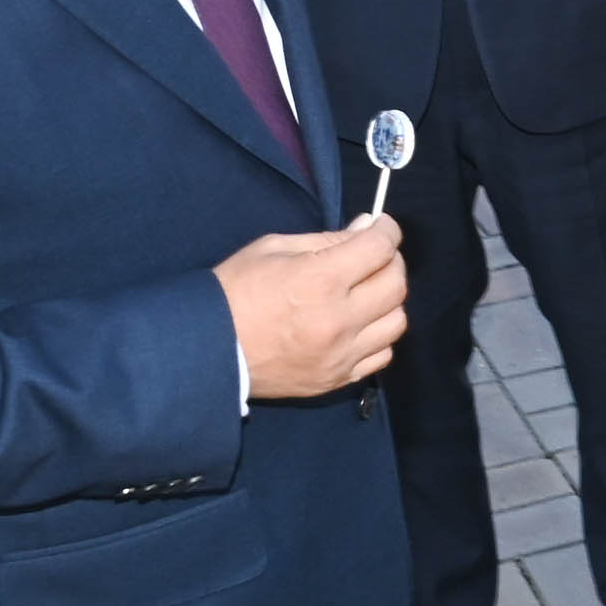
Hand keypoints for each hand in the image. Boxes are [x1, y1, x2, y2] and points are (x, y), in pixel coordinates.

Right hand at [219, 218, 408, 400]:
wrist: (208, 350)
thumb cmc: (235, 290)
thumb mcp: (274, 249)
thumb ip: (326, 239)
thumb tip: (367, 227)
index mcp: (320, 280)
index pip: (380, 248)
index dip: (388, 230)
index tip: (383, 226)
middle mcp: (338, 320)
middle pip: (396, 284)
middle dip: (391, 261)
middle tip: (374, 255)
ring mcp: (341, 354)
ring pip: (396, 321)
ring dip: (388, 300)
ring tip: (367, 291)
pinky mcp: (337, 379)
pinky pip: (382, 354)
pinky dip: (378, 334)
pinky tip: (359, 324)